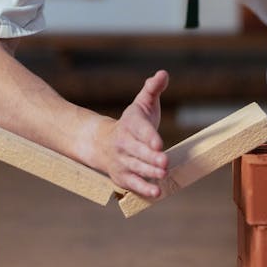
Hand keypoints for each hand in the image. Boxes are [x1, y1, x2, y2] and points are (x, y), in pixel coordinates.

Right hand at [98, 70, 169, 198]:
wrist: (101, 142)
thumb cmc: (133, 123)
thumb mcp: (142, 103)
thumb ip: (152, 89)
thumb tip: (163, 74)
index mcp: (131, 124)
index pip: (140, 130)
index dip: (149, 136)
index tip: (158, 143)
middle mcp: (124, 143)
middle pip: (138, 151)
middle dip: (151, 157)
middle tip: (164, 161)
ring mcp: (122, 161)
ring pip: (136, 167)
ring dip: (149, 172)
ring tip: (163, 175)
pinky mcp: (122, 176)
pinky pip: (132, 184)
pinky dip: (143, 189)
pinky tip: (156, 192)